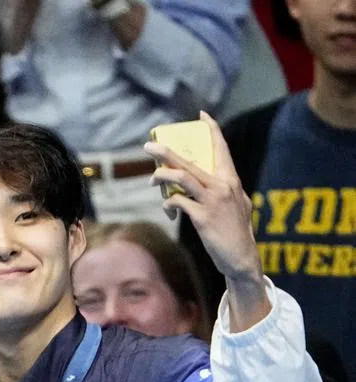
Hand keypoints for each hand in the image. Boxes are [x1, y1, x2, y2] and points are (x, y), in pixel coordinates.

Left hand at [144, 112, 259, 282]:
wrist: (242, 257)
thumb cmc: (235, 231)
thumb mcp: (236, 204)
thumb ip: (222, 191)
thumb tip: (200, 184)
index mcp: (231, 179)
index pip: (221, 149)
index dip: (212, 130)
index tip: (202, 115)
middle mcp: (223, 186)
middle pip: (190, 161)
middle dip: (166, 152)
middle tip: (148, 146)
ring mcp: (213, 200)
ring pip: (182, 178)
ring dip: (162, 176)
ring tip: (152, 179)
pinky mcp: (203, 217)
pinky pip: (178, 202)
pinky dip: (169, 204)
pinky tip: (169, 211)